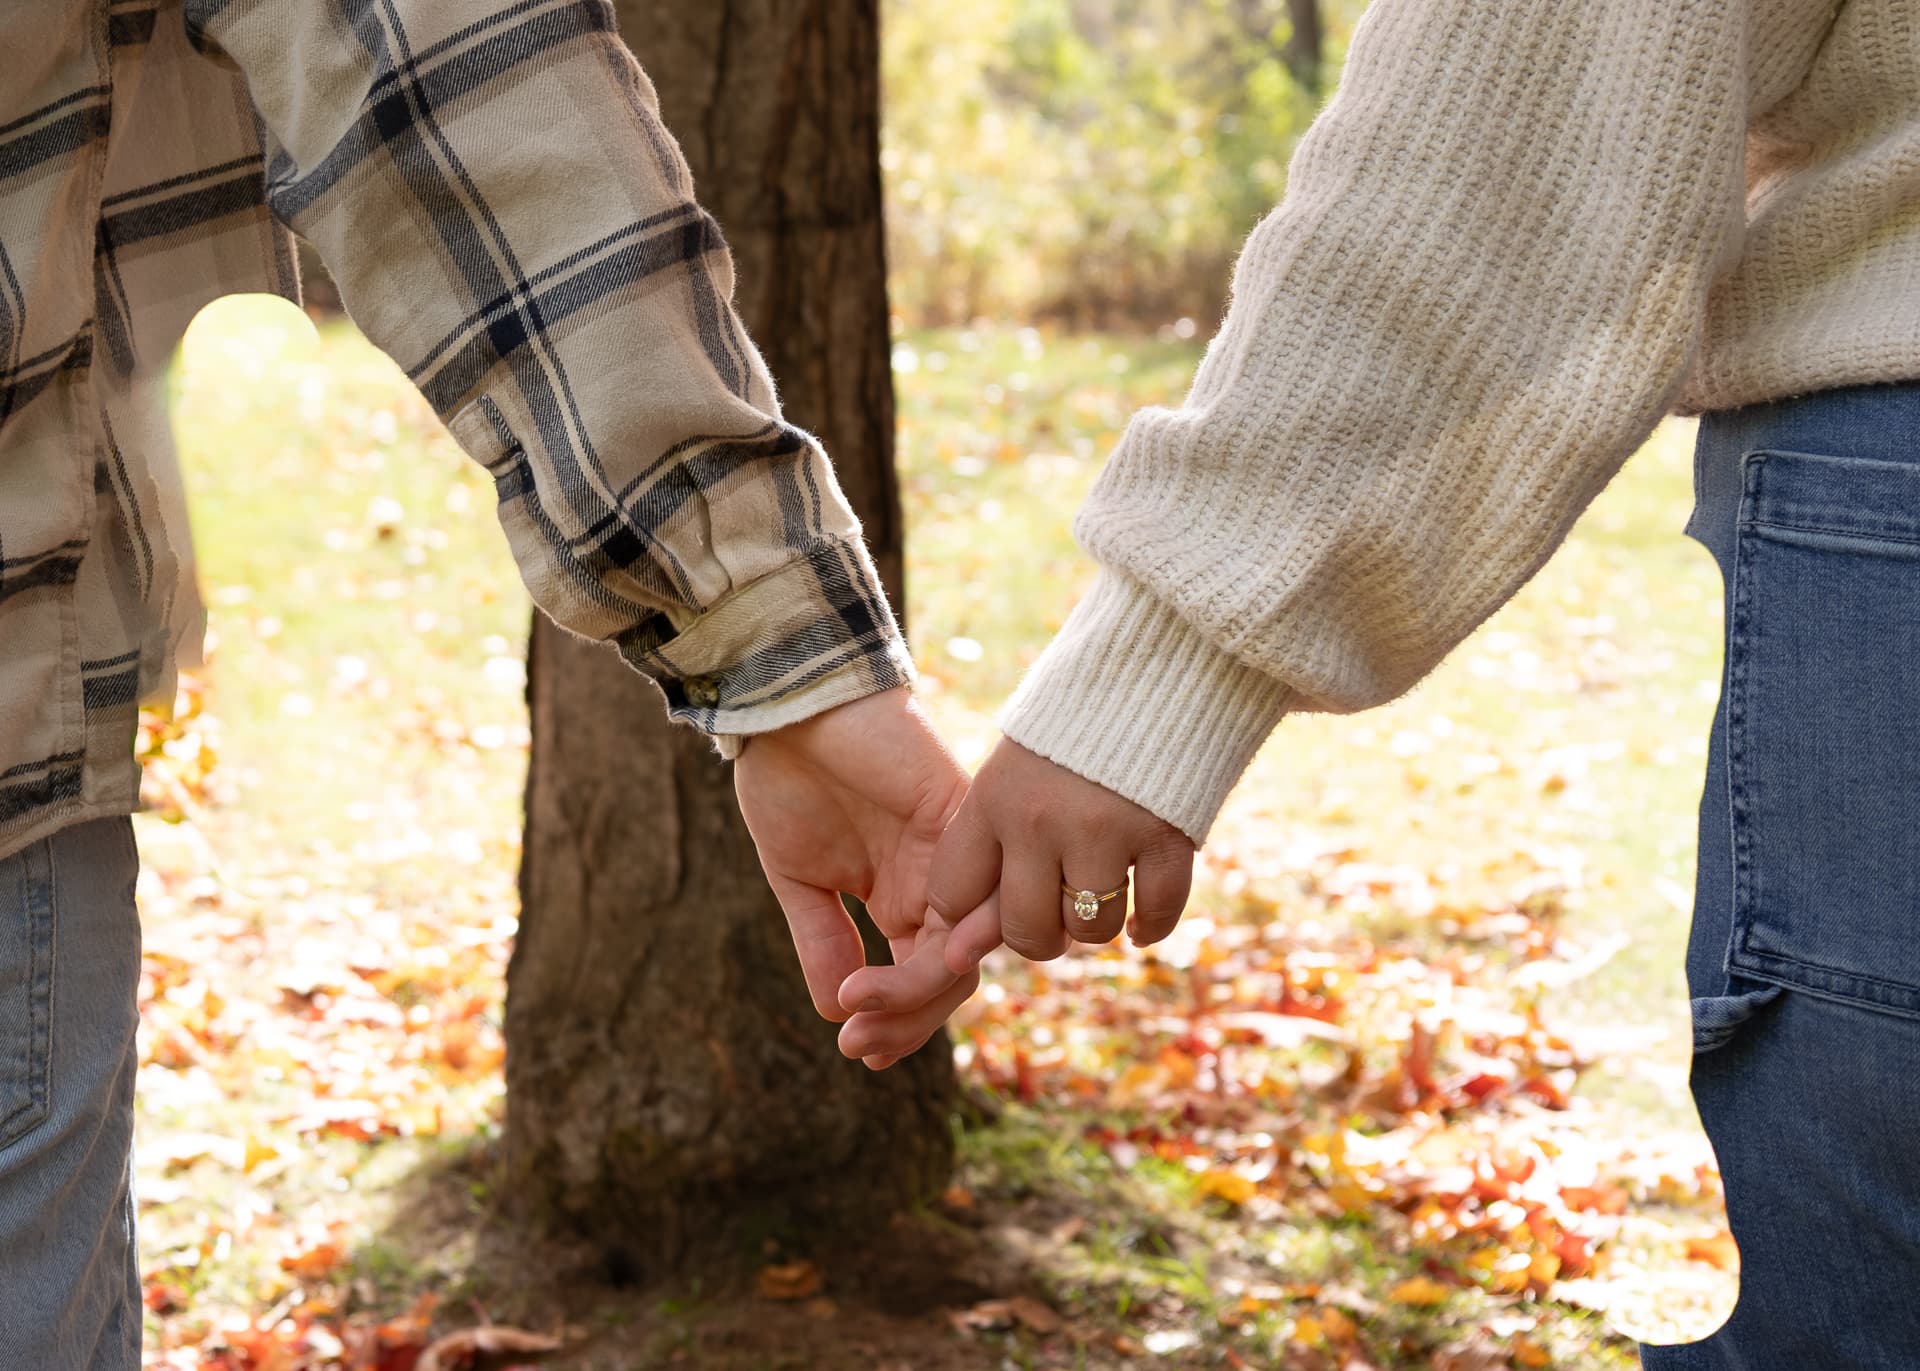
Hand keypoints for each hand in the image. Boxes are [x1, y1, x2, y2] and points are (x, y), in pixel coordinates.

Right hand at [734, 686, 974, 1067]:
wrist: (790, 702)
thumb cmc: (789, 776)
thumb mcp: (798, 879)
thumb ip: (823, 942)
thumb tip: (837, 1011)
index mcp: (903, 897)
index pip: (921, 978)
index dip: (897, 1022)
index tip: (857, 1051)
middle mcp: (938, 882)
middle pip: (951, 977)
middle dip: (906, 1019)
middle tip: (858, 1042)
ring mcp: (954, 855)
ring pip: (963, 952)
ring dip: (913, 996)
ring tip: (857, 1010)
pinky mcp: (960, 821)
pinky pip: (971, 902)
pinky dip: (934, 950)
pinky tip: (882, 974)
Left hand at [844, 738, 1196, 1029]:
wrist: (1155, 667)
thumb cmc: (1070, 733)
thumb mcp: (1011, 775)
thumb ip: (989, 857)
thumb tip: (961, 956)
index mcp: (992, 800)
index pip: (953, 895)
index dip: (967, 913)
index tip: (990, 899)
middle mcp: (1041, 821)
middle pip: (1026, 930)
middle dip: (1039, 935)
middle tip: (1053, 914)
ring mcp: (1105, 831)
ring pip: (1090, 930)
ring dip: (1095, 925)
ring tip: (1099, 894)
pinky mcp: (1166, 836)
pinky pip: (1155, 914)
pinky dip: (1149, 926)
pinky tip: (1140, 920)